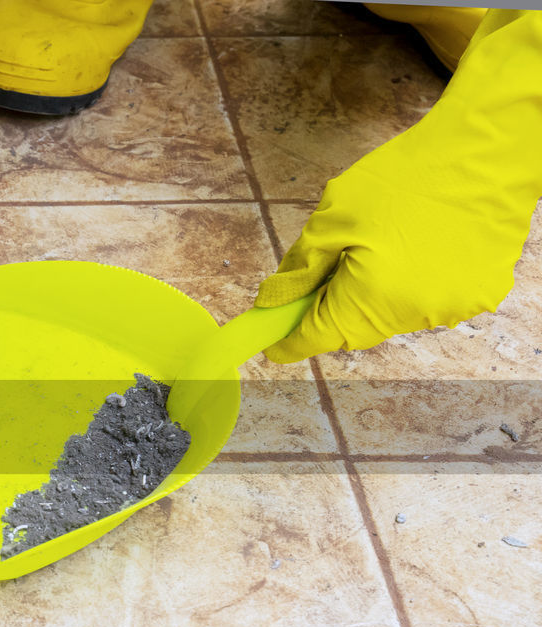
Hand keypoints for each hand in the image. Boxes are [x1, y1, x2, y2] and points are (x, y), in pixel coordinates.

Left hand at [256, 10, 541, 363]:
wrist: (489, 151)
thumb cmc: (406, 178)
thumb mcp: (333, 218)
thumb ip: (300, 268)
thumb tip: (274, 301)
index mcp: (370, 300)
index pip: (316, 339)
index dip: (288, 340)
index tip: (270, 342)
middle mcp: (413, 316)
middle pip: (353, 330)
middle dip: (330, 312)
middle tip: (321, 279)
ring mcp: (450, 309)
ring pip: (390, 317)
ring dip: (371, 298)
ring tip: (379, 249)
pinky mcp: (479, 295)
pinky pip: (428, 302)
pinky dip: (411, 286)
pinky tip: (417, 249)